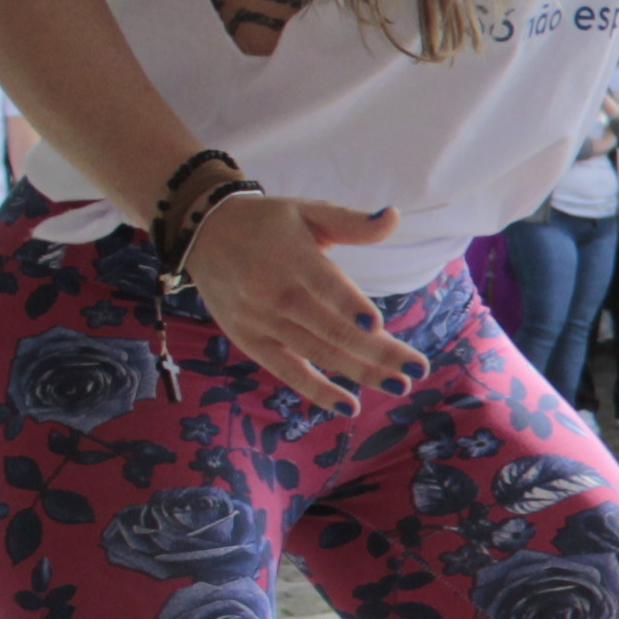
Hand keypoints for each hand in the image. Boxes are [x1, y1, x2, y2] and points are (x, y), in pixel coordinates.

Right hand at [182, 195, 425, 412]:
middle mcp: (274, 294)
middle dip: (377, 352)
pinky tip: (350, 407)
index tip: (378, 326)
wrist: (201, 232)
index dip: (349, 306)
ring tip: (399, 385)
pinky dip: (317, 391)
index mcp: (293, 259)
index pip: (325, 286)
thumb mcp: (306, 211)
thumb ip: (350, 221)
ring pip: (316, 353)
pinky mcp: (250, 341)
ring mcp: (261, 322)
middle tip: (417, 369)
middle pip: (330, 329)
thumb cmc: (266, 222)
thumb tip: (394, 216)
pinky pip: (286, 371)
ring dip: (359, 373)